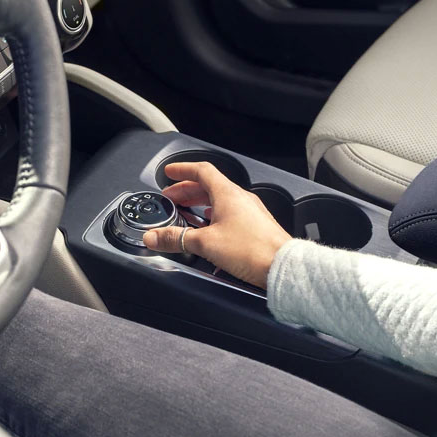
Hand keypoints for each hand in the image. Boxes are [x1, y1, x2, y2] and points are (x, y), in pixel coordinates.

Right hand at [142, 162, 291, 288]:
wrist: (282, 266)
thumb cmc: (252, 249)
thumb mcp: (205, 243)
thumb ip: (176, 239)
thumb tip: (153, 237)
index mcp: (228, 193)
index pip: (202, 171)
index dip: (183, 170)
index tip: (170, 172)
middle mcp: (240, 198)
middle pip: (209, 186)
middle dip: (186, 190)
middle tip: (171, 198)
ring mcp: (250, 212)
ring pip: (220, 200)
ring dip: (200, 203)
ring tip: (186, 213)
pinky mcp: (255, 226)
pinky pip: (230, 213)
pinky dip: (213, 216)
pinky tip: (209, 229)